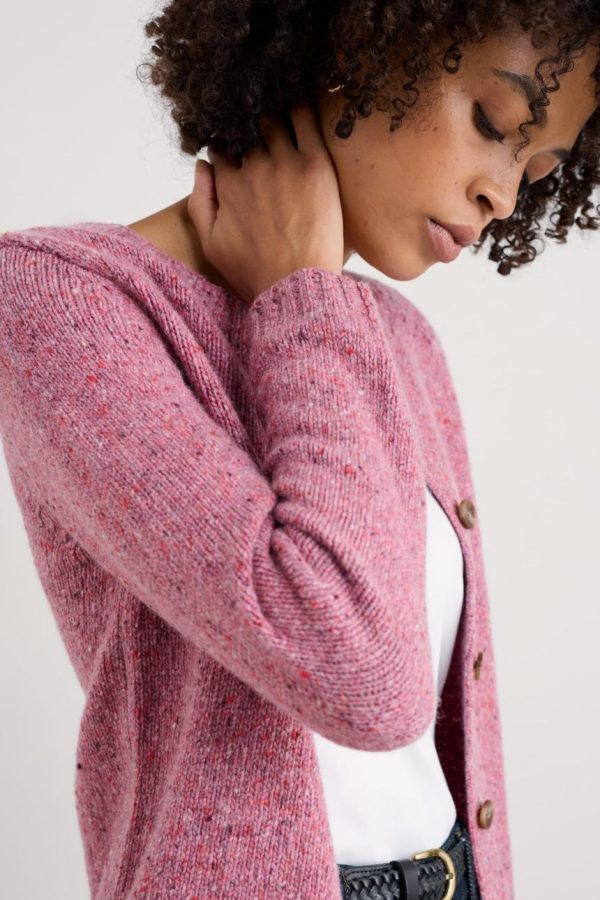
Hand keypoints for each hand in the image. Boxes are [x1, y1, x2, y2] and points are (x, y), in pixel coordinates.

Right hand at [187, 104, 344, 303]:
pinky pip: (308, 121)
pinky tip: (304, 98)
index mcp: (228, 185)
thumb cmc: (255, 274)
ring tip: (281, 103)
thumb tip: (202, 164)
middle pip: (247, 128)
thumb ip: (200, 202)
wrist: (298, 289)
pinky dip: (303, 105)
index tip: (239, 142)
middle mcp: (253, 169)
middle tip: (260, 118)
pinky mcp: (316, 166)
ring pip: (275, 119)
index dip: (229, 142)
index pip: (223, 147)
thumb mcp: (212, 245)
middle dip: (250, 121)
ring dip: (275, 109)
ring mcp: (285, 165)